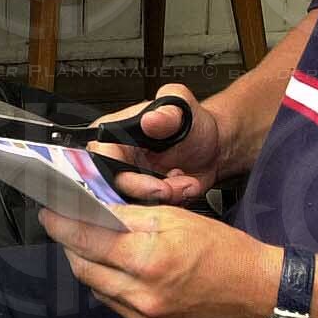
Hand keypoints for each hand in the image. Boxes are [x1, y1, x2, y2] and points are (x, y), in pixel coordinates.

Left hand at [40, 204, 275, 317]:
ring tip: (97, 247)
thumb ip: (132, 217)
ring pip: (100, 290)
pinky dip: (116, 288)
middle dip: (72, 246)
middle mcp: (143, 296)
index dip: (62, 225)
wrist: (261, 296)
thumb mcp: (179, 219)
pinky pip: (119, 308)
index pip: (88, 240)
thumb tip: (95, 210)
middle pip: (85, 270)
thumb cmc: (225, 251)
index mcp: (150, 260)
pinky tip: (126, 274)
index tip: (49, 213)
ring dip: (93, 267)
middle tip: (67, 227)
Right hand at [87, 83, 224, 202]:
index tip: (152, 184)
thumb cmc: (194, 123)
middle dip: (150, 192)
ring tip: (186, 180)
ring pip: (136, 202)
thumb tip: (149, 119)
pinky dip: (173, 202)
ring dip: (166, 197)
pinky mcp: (147, 197)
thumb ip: (167, 113)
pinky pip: (152, 209)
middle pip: (117, 187)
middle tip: (172, 186)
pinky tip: (185, 186)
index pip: (103, 160)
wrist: (214, 147)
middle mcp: (119, 158)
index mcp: (115, 133)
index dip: (124, 177)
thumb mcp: (183, 108)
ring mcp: (133, 179)